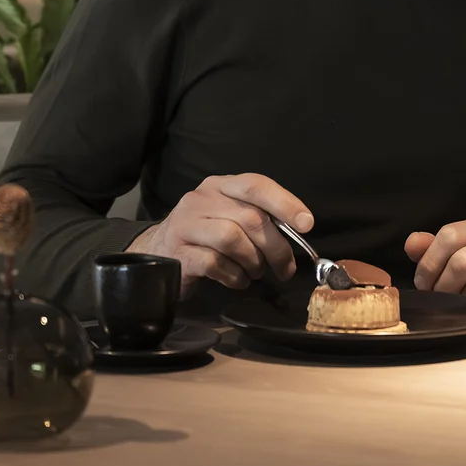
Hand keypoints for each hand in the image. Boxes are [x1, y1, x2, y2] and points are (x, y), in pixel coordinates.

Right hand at [128, 173, 311, 293]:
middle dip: (276, 247)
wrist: (158, 253)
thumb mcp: (230, 216)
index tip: (306, 224)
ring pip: (232, 239)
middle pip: (250, 218)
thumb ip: (259, 217)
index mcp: (220, 185)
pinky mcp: (178, 252)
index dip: (285, 203)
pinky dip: (234, 276)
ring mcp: (186, 224)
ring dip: (253, 262)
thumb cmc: (206, 236)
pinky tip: (237, 280)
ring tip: (255, 272)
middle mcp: (201, 199)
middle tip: (285, 269)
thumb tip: (299, 231)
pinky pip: (215, 263)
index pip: (256, 185)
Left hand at [404, 217, 465, 312]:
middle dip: (443, 286)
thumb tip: (412, 244)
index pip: (451, 234)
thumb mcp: (459, 257)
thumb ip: (434, 249)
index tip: (424, 283)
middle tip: (440, 299)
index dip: (430, 262)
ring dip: (462, 301)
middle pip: (462, 260)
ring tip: (460, 306)